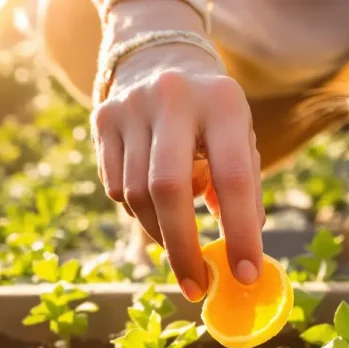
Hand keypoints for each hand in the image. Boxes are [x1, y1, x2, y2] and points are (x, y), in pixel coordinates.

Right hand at [91, 43, 264, 301]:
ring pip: (137, 194)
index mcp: (222, 102)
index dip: (240, 231)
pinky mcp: (102, 119)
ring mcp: (130, 107)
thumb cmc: (212, 116)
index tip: (246, 274)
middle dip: (184, 247)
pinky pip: (116, 188)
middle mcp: (172, 98)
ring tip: (181, 248)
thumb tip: (239, 254)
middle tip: (196, 287)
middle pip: (169, 189)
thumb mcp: (239, 139)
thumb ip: (244, 191)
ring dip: (161, 234)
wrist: (160, 59)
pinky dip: (139, 212)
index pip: (233, 177)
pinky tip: (156, 211)